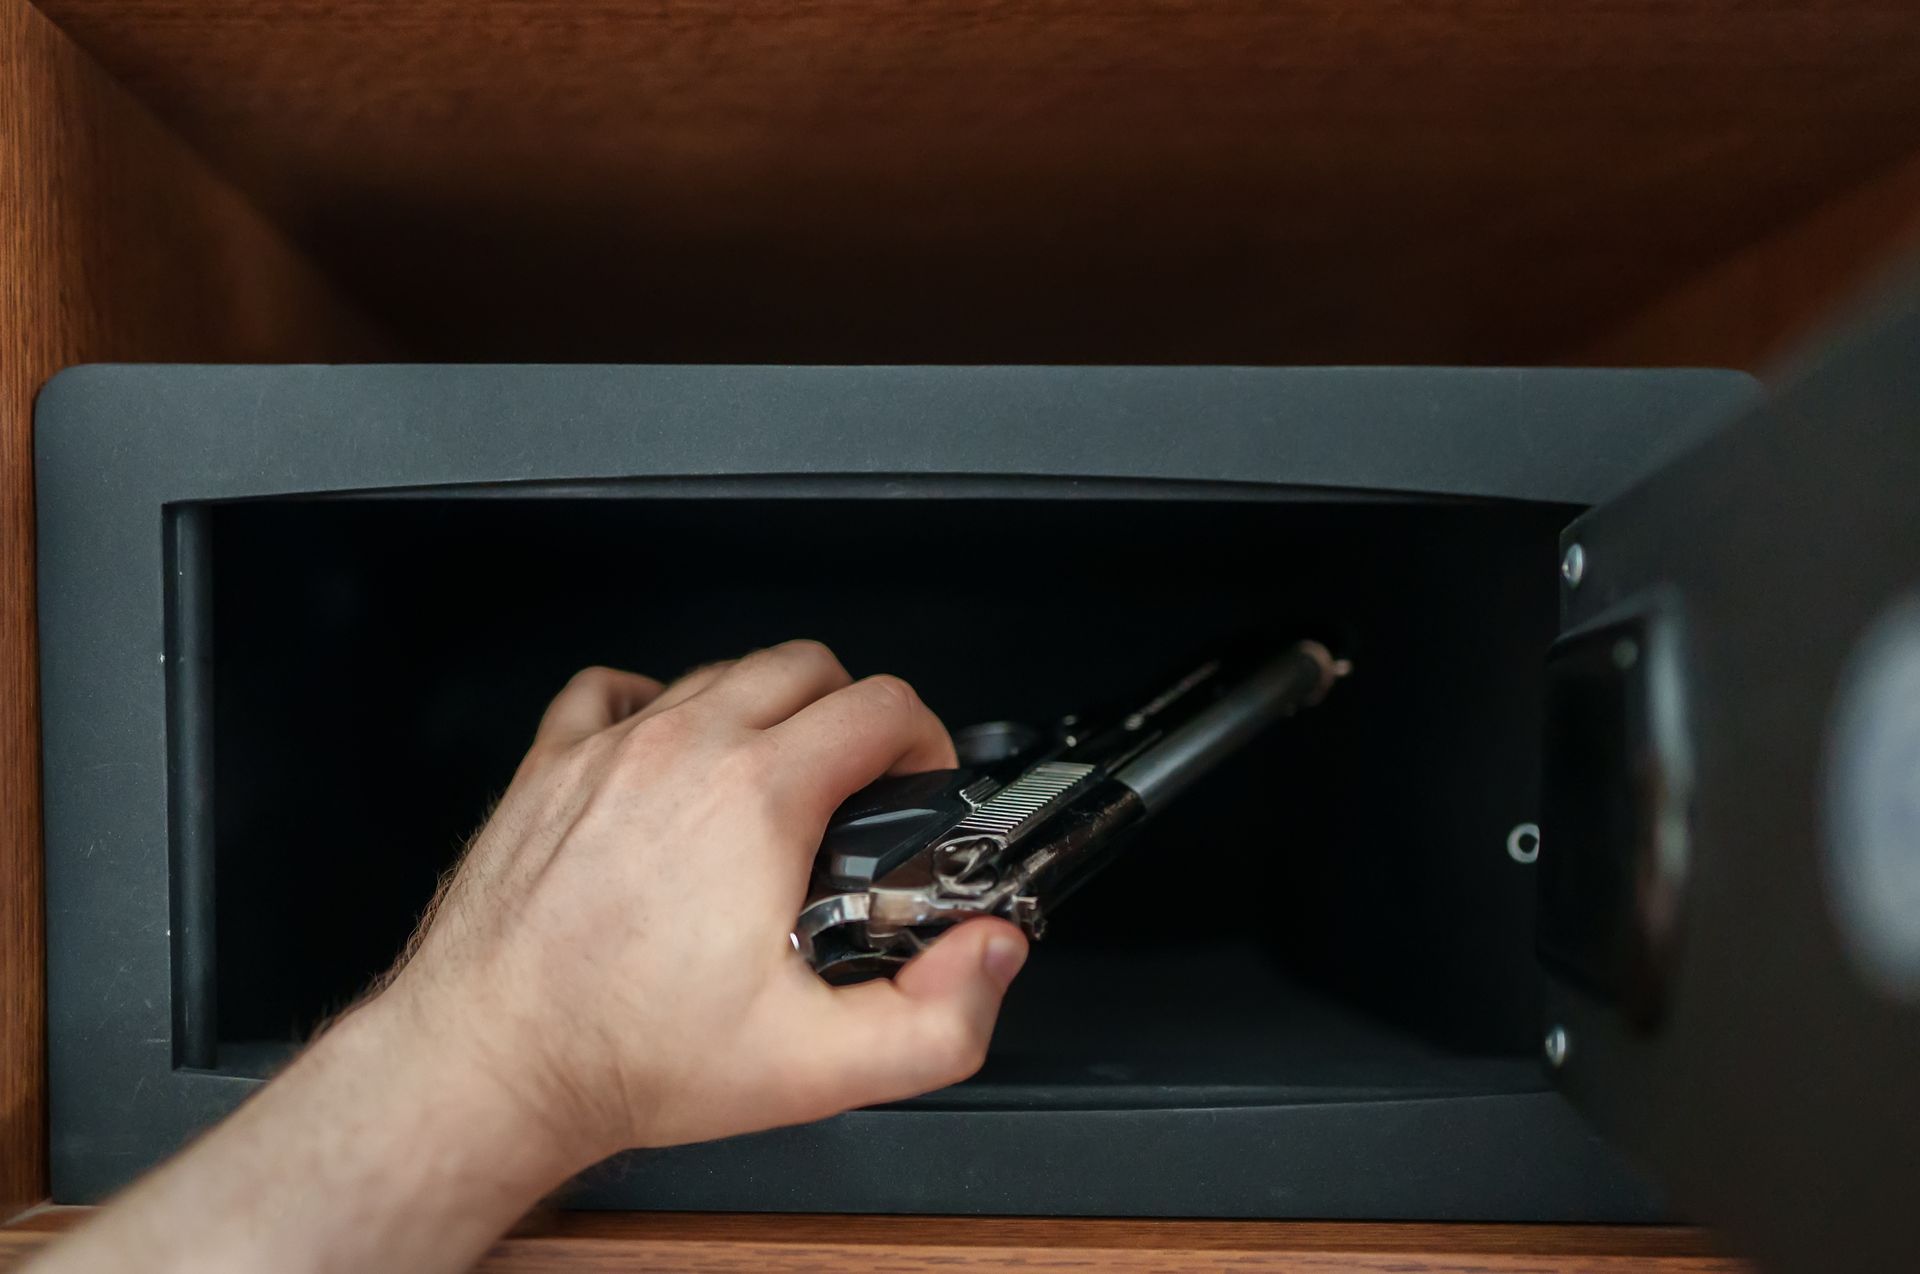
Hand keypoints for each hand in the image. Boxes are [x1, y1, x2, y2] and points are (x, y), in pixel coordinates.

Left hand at [364, 639, 1028, 1164]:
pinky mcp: (548, 766)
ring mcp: (608, 748)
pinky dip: (651, 705)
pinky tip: (664, 756)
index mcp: (757, 797)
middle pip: (805, 666)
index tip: (915, 787)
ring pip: (717, 672)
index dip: (922, 741)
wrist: (487, 1064)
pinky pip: (609, 689)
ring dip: (763, 709)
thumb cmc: (627, 1055)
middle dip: (852, 713)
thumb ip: (936, 1020)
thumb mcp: (817, 1068)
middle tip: (858, 784)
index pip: (881, 704)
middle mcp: (682, 750)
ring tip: (773, 782)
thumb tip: (989, 956)